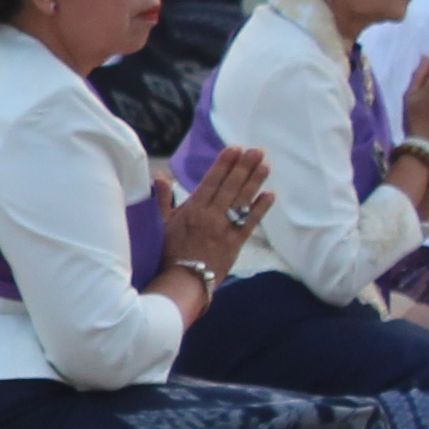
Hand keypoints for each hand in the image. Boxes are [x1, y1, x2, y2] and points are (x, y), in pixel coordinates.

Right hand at [158, 142, 272, 276]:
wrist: (184, 279)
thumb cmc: (170, 252)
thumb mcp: (161, 224)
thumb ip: (163, 199)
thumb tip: (159, 177)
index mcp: (193, 209)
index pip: (211, 181)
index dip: (224, 164)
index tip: (234, 149)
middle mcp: (211, 215)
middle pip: (230, 187)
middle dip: (244, 167)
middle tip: (256, 151)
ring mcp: (226, 228)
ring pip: (243, 200)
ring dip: (255, 181)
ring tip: (265, 165)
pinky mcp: (237, 241)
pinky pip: (251, 221)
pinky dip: (261, 208)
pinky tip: (269, 194)